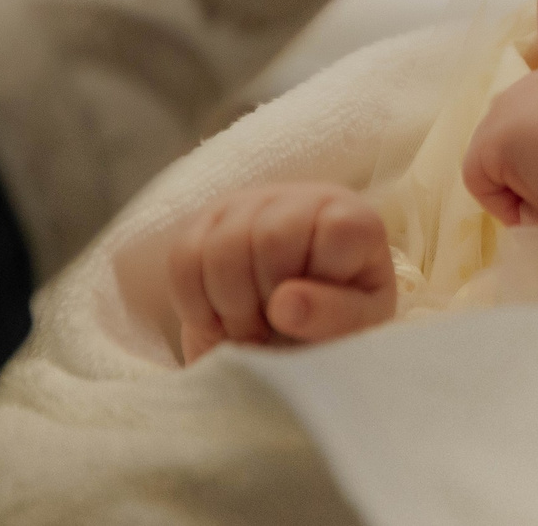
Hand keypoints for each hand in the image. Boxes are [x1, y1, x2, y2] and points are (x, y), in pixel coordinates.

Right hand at [162, 182, 396, 363]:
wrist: (286, 338)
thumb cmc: (334, 331)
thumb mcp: (355, 332)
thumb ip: (334, 317)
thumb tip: (285, 303)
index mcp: (354, 220)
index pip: (336, 230)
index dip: (315, 286)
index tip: (310, 319)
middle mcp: (304, 199)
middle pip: (269, 238)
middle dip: (264, 301)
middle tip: (270, 332)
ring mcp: (250, 204)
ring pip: (220, 246)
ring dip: (228, 306)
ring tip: (247, 331)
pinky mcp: (205, 223)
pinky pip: (182, 257)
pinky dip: (193, 302)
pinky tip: (217, 321)